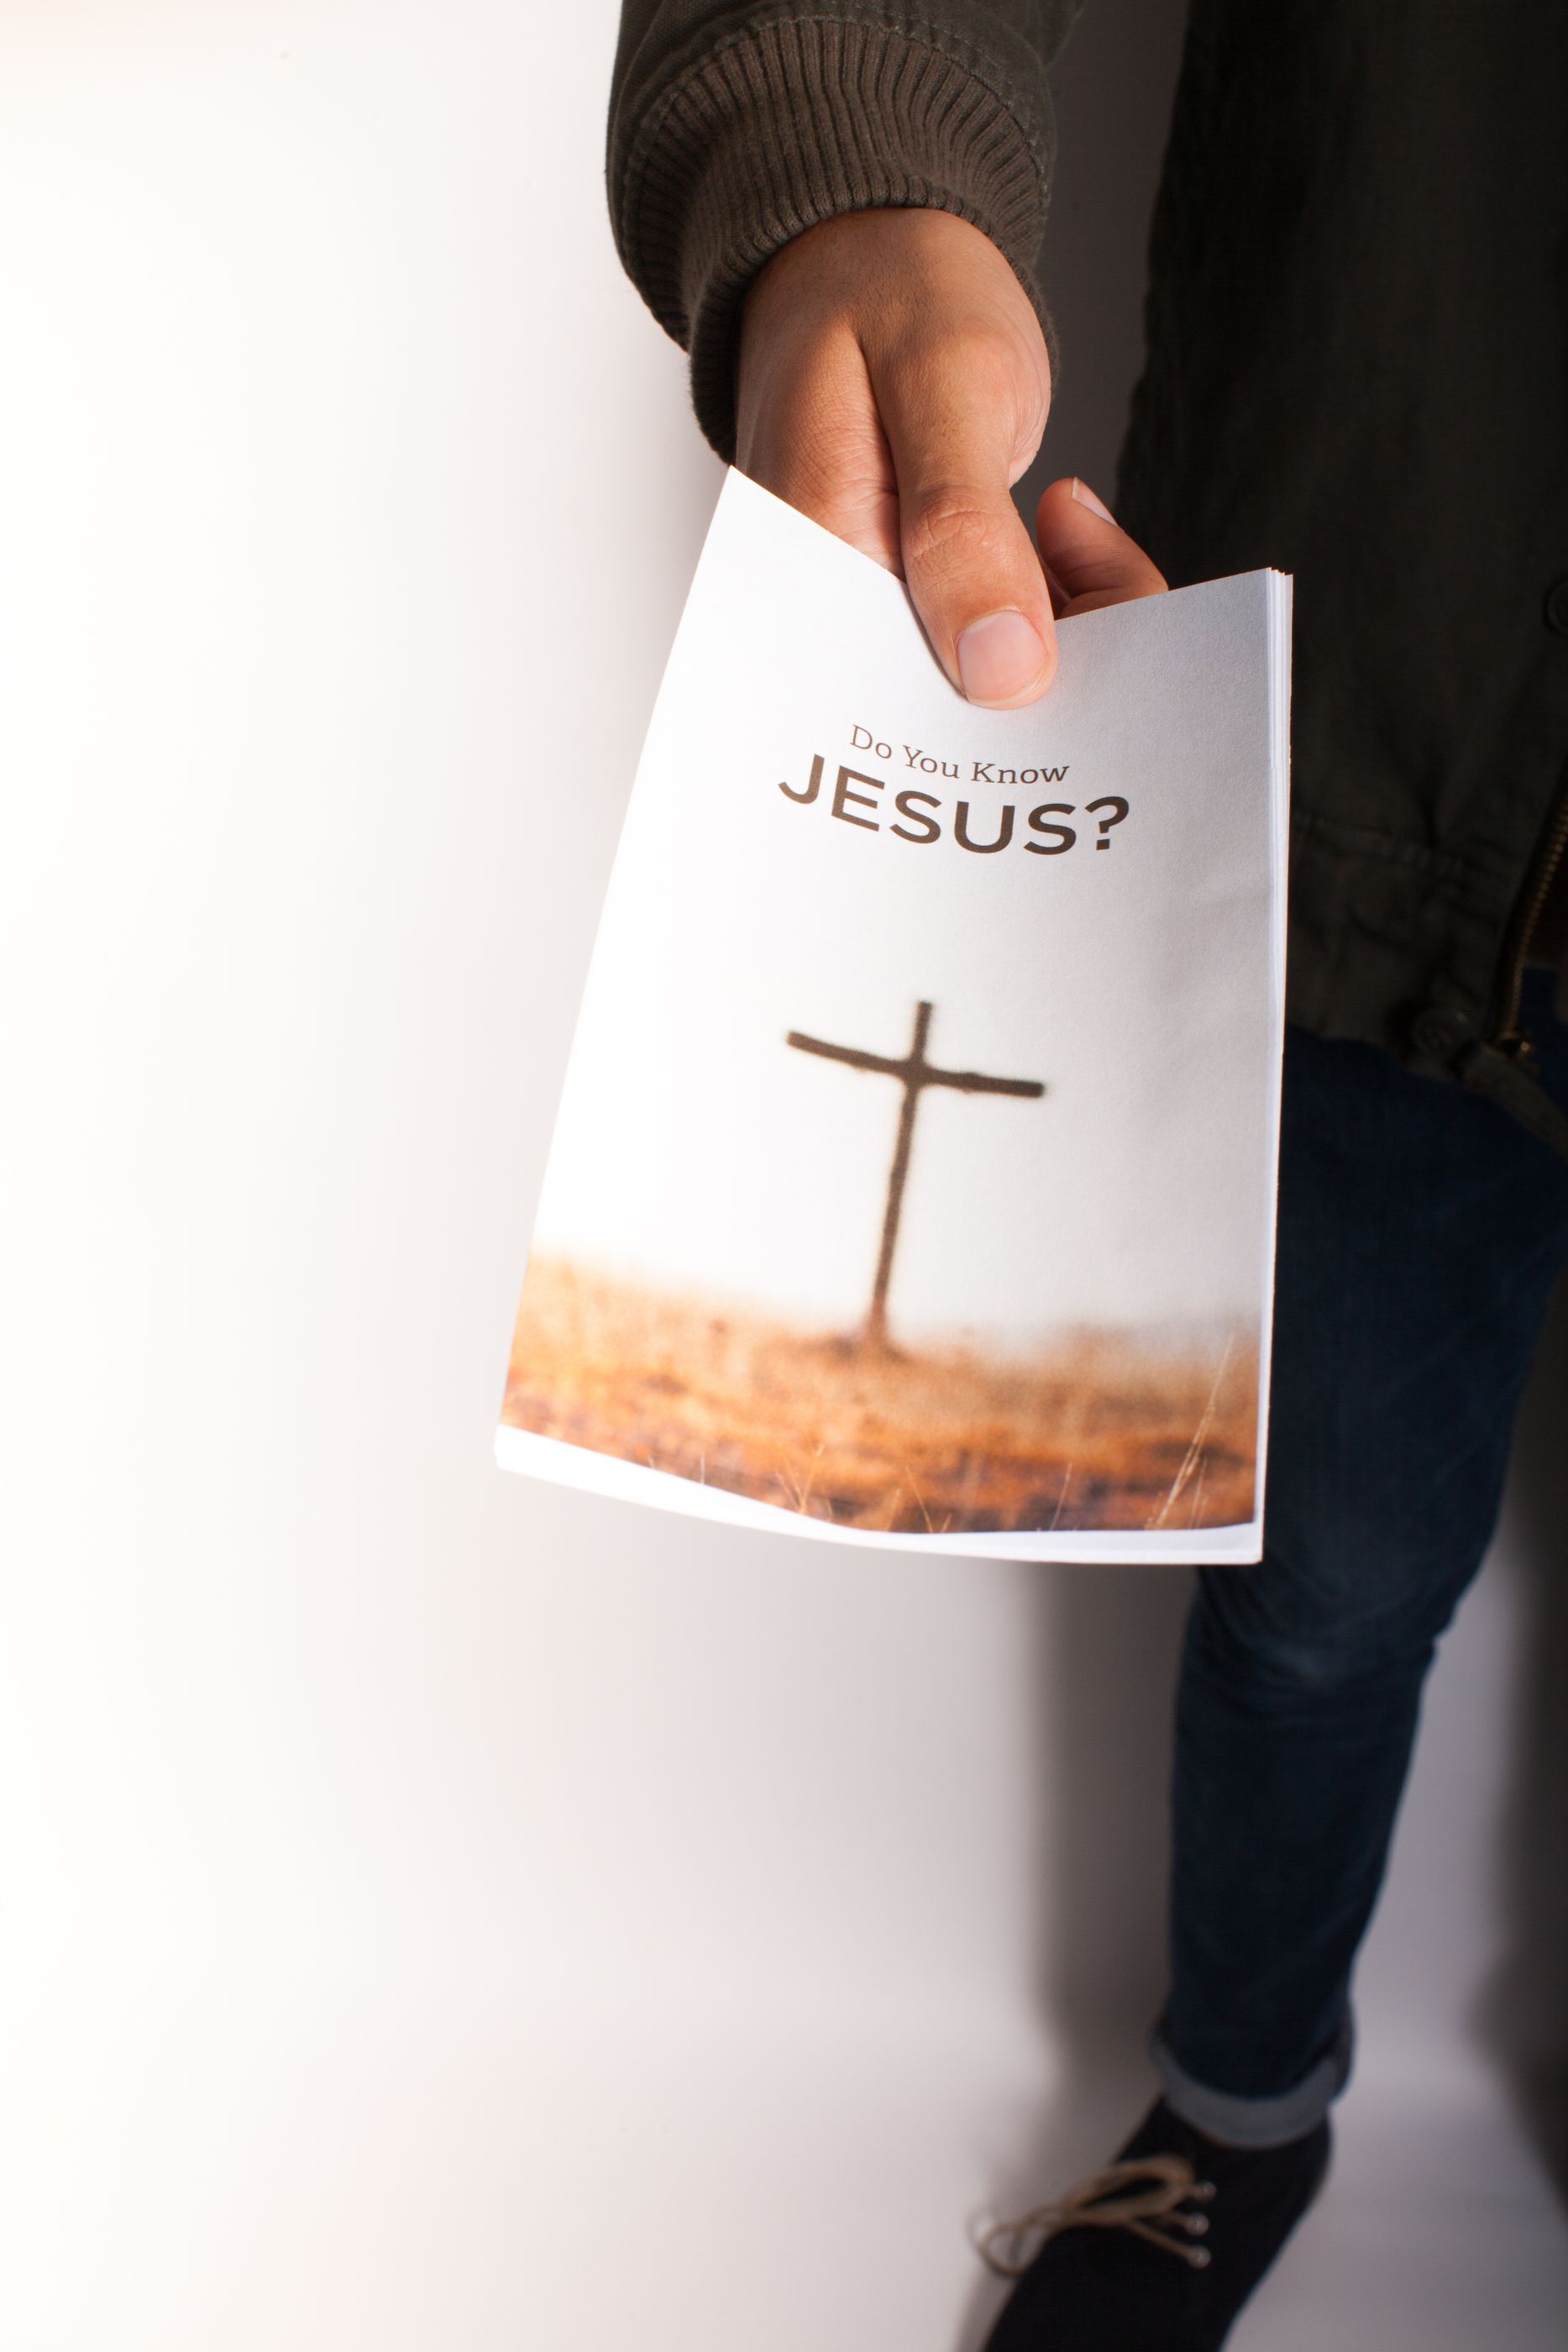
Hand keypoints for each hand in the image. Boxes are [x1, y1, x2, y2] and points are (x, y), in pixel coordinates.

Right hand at [735, 209, 1165, 706]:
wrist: (864, 242)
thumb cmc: (884, 289)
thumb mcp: (941, 381)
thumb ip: (964, 530)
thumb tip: (999, 672)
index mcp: (811, 570)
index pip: (910, 699)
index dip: (1011, 701)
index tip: (1091, 652)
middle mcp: (832, 610)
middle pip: (957, 703)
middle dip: (1060, 662)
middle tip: (1101, 562)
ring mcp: (875, 606)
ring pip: (991, 676)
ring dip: (1070, 623)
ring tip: (1076, 531)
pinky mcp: (914, 596)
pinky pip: (998, 638)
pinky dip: (1058, 601)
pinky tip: (1063, 535)